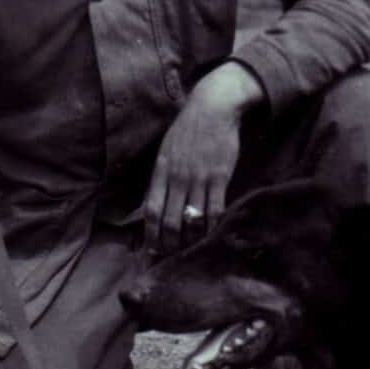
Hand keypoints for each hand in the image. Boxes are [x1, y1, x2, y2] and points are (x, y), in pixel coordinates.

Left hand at [144, 62, 264, 254]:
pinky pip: (214, 210)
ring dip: (191, 240)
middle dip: (169, 244)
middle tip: (171, 259)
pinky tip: (211, 237)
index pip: (151, 211)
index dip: (150, 234)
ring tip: (190, 253)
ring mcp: (198, 179)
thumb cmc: (187, 130)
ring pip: (192, 219)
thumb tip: (151, 203)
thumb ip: (159, 178)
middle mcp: (177, 178)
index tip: (151, 251)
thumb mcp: (165, 151)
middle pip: (170, 221)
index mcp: (160, 171)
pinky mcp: (219, 178)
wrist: (212, 109)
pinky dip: (212, 227)